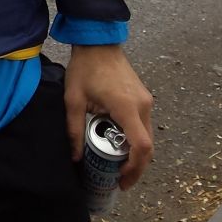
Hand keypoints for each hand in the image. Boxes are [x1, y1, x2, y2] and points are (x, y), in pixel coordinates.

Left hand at [64, 45, 152, 190]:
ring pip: (148, 136)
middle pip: (148, 145)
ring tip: (118, 165)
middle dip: (136, 166)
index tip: (122, 179)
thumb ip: (74, 130)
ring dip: (136, 153)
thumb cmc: (85, 68)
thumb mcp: (73, 100)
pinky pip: (144, 125)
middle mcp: (142, 105)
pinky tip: (120, 144)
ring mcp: (146, 100)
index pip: (141, 146)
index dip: (134, 167)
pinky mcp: (144, 97)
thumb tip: (76, 157)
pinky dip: (135, 139)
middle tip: (120, 179)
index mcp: (126, 107)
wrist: (98, 42)